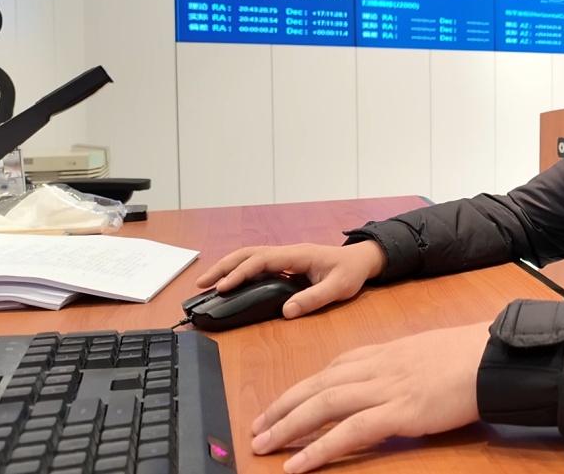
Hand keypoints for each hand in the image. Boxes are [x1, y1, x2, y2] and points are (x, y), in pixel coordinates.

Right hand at [193, 242, 386, 318]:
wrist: (362, 259)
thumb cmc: (351, 272)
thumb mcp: (339, 288)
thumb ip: (314, 299)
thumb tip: (287, 311)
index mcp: (298, 255)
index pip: (261, 261)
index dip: (240, 273)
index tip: (223, 287)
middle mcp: (288, 252)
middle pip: (248, 254)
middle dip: (223, 267)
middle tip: (201, 284)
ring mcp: (286, 256)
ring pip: (250, 256)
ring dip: (228, 267)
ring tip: (208, 283)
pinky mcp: (286, 263)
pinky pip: (258, 263)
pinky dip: (240, 270)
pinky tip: (230, 283)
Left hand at [249, 321, 491, 472]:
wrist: (493, 355)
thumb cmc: (471, 355)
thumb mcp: (429, 351)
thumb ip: (405, 364)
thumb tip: (397, 378)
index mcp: (386, 352)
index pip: (334, 366)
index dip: (304, 386)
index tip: (285, 401)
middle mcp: (378, 367)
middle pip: (317, 384)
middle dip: (282, 406)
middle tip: (258, 428)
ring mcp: (386, 388)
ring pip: (323, 404)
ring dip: (288, 426)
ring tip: (264, 446)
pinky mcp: (400, 412)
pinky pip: (349, 431)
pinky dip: (319, 448)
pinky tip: (298, 465)